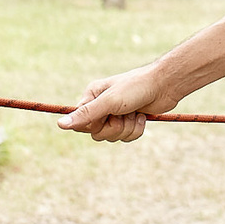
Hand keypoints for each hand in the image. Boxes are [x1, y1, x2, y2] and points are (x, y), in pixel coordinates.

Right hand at [57, 63, 180, 141]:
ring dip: (127, 129)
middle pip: (98, 134)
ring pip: (113, 137)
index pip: (82, 123)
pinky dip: (136, 130)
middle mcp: (101, 106)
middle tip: (124, 114)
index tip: (108, 116)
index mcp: (92, 97)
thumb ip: (85, 115)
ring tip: (135, 114)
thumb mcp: (109, 102)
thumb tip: (59, 125)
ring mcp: (116, 114)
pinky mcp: (129, 121)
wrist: (164, 86)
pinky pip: (126, 137)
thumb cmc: (135, 88)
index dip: (96, 125)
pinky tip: (142, 117)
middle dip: (114, 128)